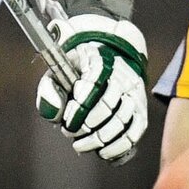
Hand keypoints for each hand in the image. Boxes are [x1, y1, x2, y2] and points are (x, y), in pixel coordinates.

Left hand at [32, 0, 148, 164]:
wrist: (104, 36)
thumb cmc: (75, 51)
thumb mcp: (59, 58)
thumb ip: (51, 84)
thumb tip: (51, 110)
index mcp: (101, 58)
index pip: (96, 84)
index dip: (81, 104)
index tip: (68, 119)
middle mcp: (122, 74)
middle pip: (111, 107)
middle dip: (88, 125)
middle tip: (72, 132)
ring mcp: (133, 91)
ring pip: (126, 122)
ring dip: (103, 138)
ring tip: (84, 143)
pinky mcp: (137, 107)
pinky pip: (135, 132)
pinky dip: (121, 146)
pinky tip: (105, 152)